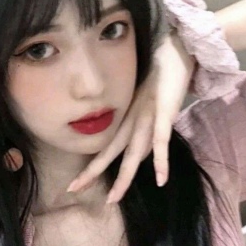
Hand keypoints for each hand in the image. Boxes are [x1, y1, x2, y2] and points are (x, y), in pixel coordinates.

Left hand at [67, 31, 195, 202]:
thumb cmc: (160, 72)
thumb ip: (145, 124)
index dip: (94, 164)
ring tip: (112, 198)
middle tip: (72, 190)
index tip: (78, 181)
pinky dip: (162, 159)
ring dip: (124, 176)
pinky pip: (162, 137)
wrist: (173, 46)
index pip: (108, 146)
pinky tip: (161, 179)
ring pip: (134, 151)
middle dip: (93, 172)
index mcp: (129, 117)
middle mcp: (134, 119)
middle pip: (113, 151)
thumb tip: (141, 146)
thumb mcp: (149, 102)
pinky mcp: (165, 109)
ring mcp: (148, 115)